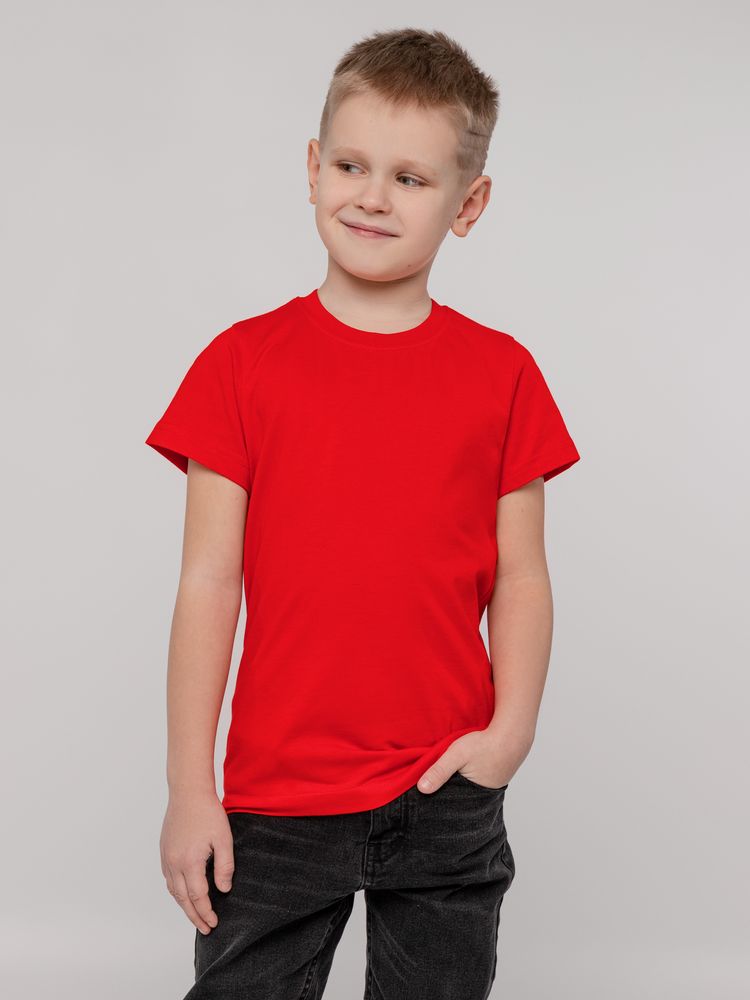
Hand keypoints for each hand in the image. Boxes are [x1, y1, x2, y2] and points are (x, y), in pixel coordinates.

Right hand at [160, 792, 234, 934]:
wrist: (188, 792)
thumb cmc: (208, 812)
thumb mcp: (224, 838)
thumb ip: (225, 866)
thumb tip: (224, 889)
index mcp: (189, 862)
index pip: (197, 897)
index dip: (206, 912)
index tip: (214, 923)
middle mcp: (174, 863)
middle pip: (182, 899)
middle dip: (194, 916)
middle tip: (205, 928)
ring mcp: (167, 857)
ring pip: (173, 890)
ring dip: (183, 905)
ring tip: (195, 915)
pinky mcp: (164, 851)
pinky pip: (168, 878)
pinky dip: (176, 891)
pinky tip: (183, 893)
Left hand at [416, 727, 529, 793]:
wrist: (512, 735)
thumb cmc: (484, 745)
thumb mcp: (456, 754)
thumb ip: (439, 770)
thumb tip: (422, 789)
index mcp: (471, 797)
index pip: (450, 806)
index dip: (438, 802)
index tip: (425, 803)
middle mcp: (482, 798)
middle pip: (458, 801)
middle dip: (447, 797)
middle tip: (432, 793)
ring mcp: (490, 790)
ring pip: (467, 793)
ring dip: (458, 788)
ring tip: (449, 782)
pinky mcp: (494, 780)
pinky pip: (476, 785)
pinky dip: (468, 781)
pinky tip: (464, 773)